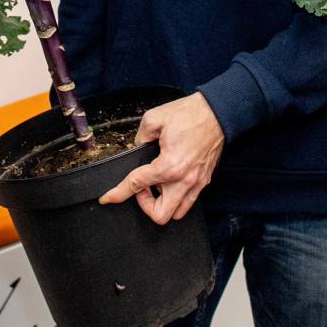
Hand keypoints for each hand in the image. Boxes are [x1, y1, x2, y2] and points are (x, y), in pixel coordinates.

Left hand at [98, 93, 224, 224]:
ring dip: (162, 203)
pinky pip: (189, 202)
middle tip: (142, 188)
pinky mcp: (204, 180)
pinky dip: (176, 198)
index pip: (136, 185)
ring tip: (157, 185)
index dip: (118, 194)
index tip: (108, 198)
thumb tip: (137, 147)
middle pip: (160, 215)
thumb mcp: (154, 118)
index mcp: (168, 166)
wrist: (218, 112)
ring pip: (176, 213)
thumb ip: (140, 137)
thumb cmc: (190, 114)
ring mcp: (196, 183)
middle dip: (145, 205)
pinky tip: (171, 181)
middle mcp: (183, 180)